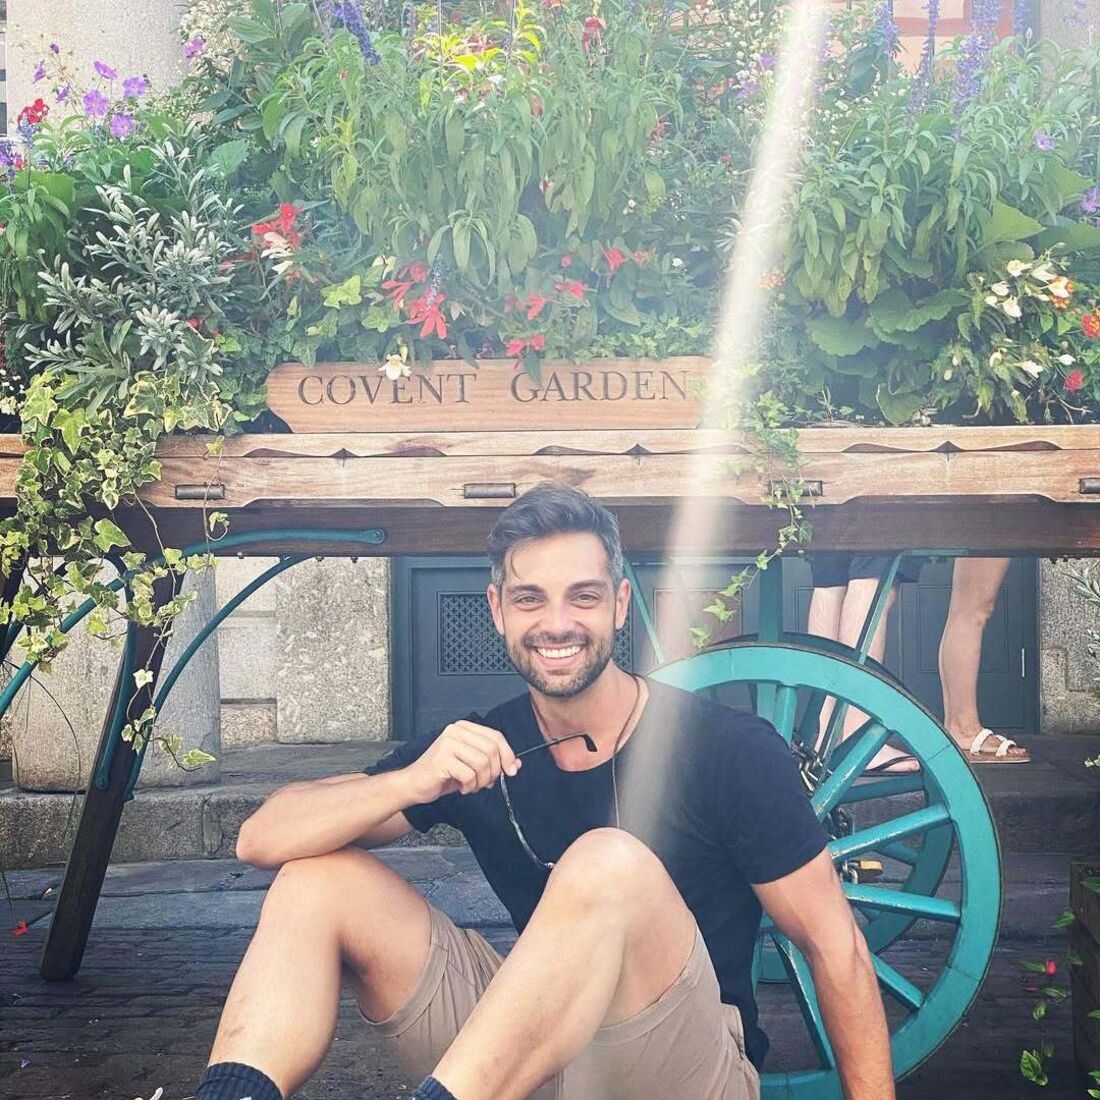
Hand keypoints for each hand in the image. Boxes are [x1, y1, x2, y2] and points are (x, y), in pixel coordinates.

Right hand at [403, 720, 520, 802]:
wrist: (414, 784)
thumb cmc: (441, 774)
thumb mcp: (471, 765)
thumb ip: (492, 760)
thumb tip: (515, 764)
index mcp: (463, 728)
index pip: (495, 736)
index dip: (508, 754)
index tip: (511, 770)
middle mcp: (455, 731)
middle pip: (491, 749)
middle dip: (494, 771)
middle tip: (486, 782)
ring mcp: (448, 744)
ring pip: (482, 763)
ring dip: (481, 781)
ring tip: (472, 785)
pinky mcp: (442, 759)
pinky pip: (469, 775)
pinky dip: (470, 786)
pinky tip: (462, 787)